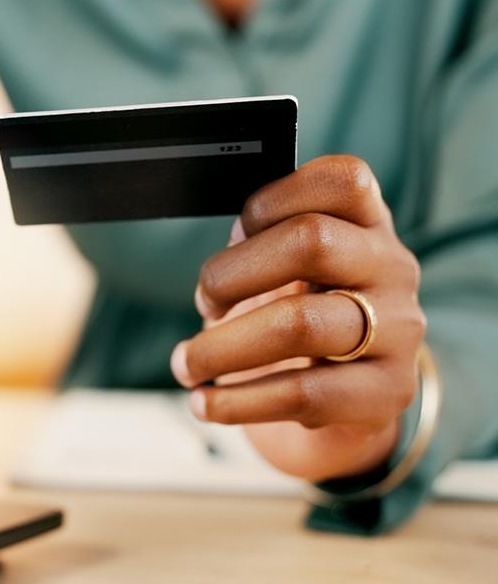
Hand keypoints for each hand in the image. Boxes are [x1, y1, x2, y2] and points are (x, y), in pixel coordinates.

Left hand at [170, 155, 426, 481]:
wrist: (344, 399)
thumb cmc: (297, 316)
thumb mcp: (282, 271)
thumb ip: (259, 246)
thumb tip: (221, 262)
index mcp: (366, 224)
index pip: (342, 179)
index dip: (271, 200)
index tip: (233, 236)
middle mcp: (392, 267)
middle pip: (311, 242)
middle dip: (231, 275)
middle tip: (202, 306)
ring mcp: (398, 330)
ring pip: (301, 324)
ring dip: (221, 348)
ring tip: (185, 366)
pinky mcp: (386, 391)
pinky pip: (303, 394)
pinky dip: (237, 401)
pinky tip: (204, 404)